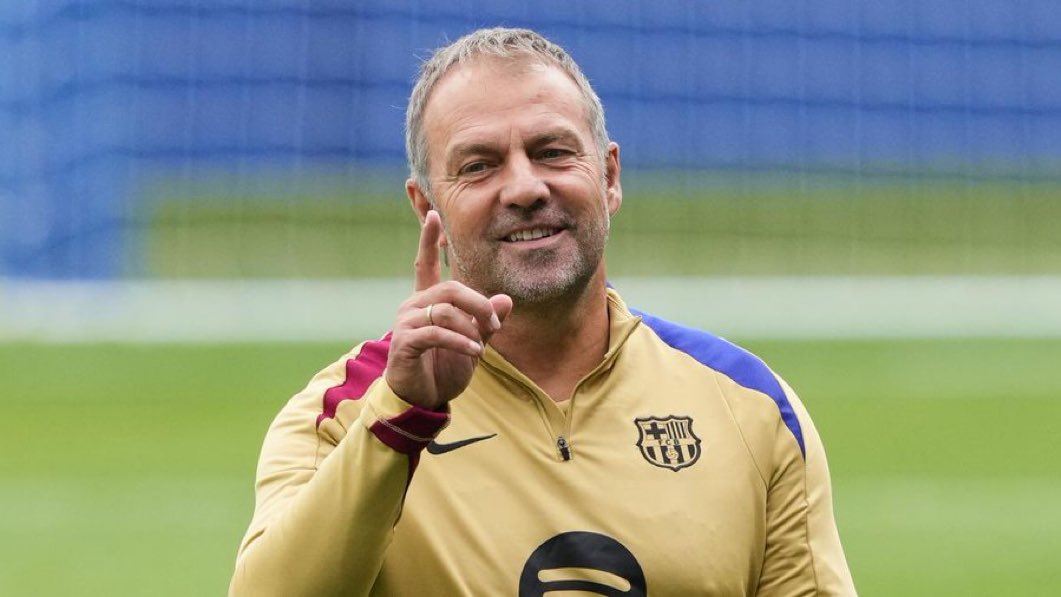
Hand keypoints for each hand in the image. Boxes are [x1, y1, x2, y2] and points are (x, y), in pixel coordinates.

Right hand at [384, 210, 512, 409]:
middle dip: (478, 302)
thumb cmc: (443, 369)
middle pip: (449, 287)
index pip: (425, 264)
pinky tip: (475, 352)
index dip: (429, 241)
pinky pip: (437, 332)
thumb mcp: (473, 343)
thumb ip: (487, 322)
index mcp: (427, 301)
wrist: (422, 400)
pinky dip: (461, 341)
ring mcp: (406, 323)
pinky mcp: (404, 342)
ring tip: (482, 346)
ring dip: (471, 327)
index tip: (434, 215)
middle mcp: (413, 306)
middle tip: (495, 322)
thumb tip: (506, 299)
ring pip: (445, 309)